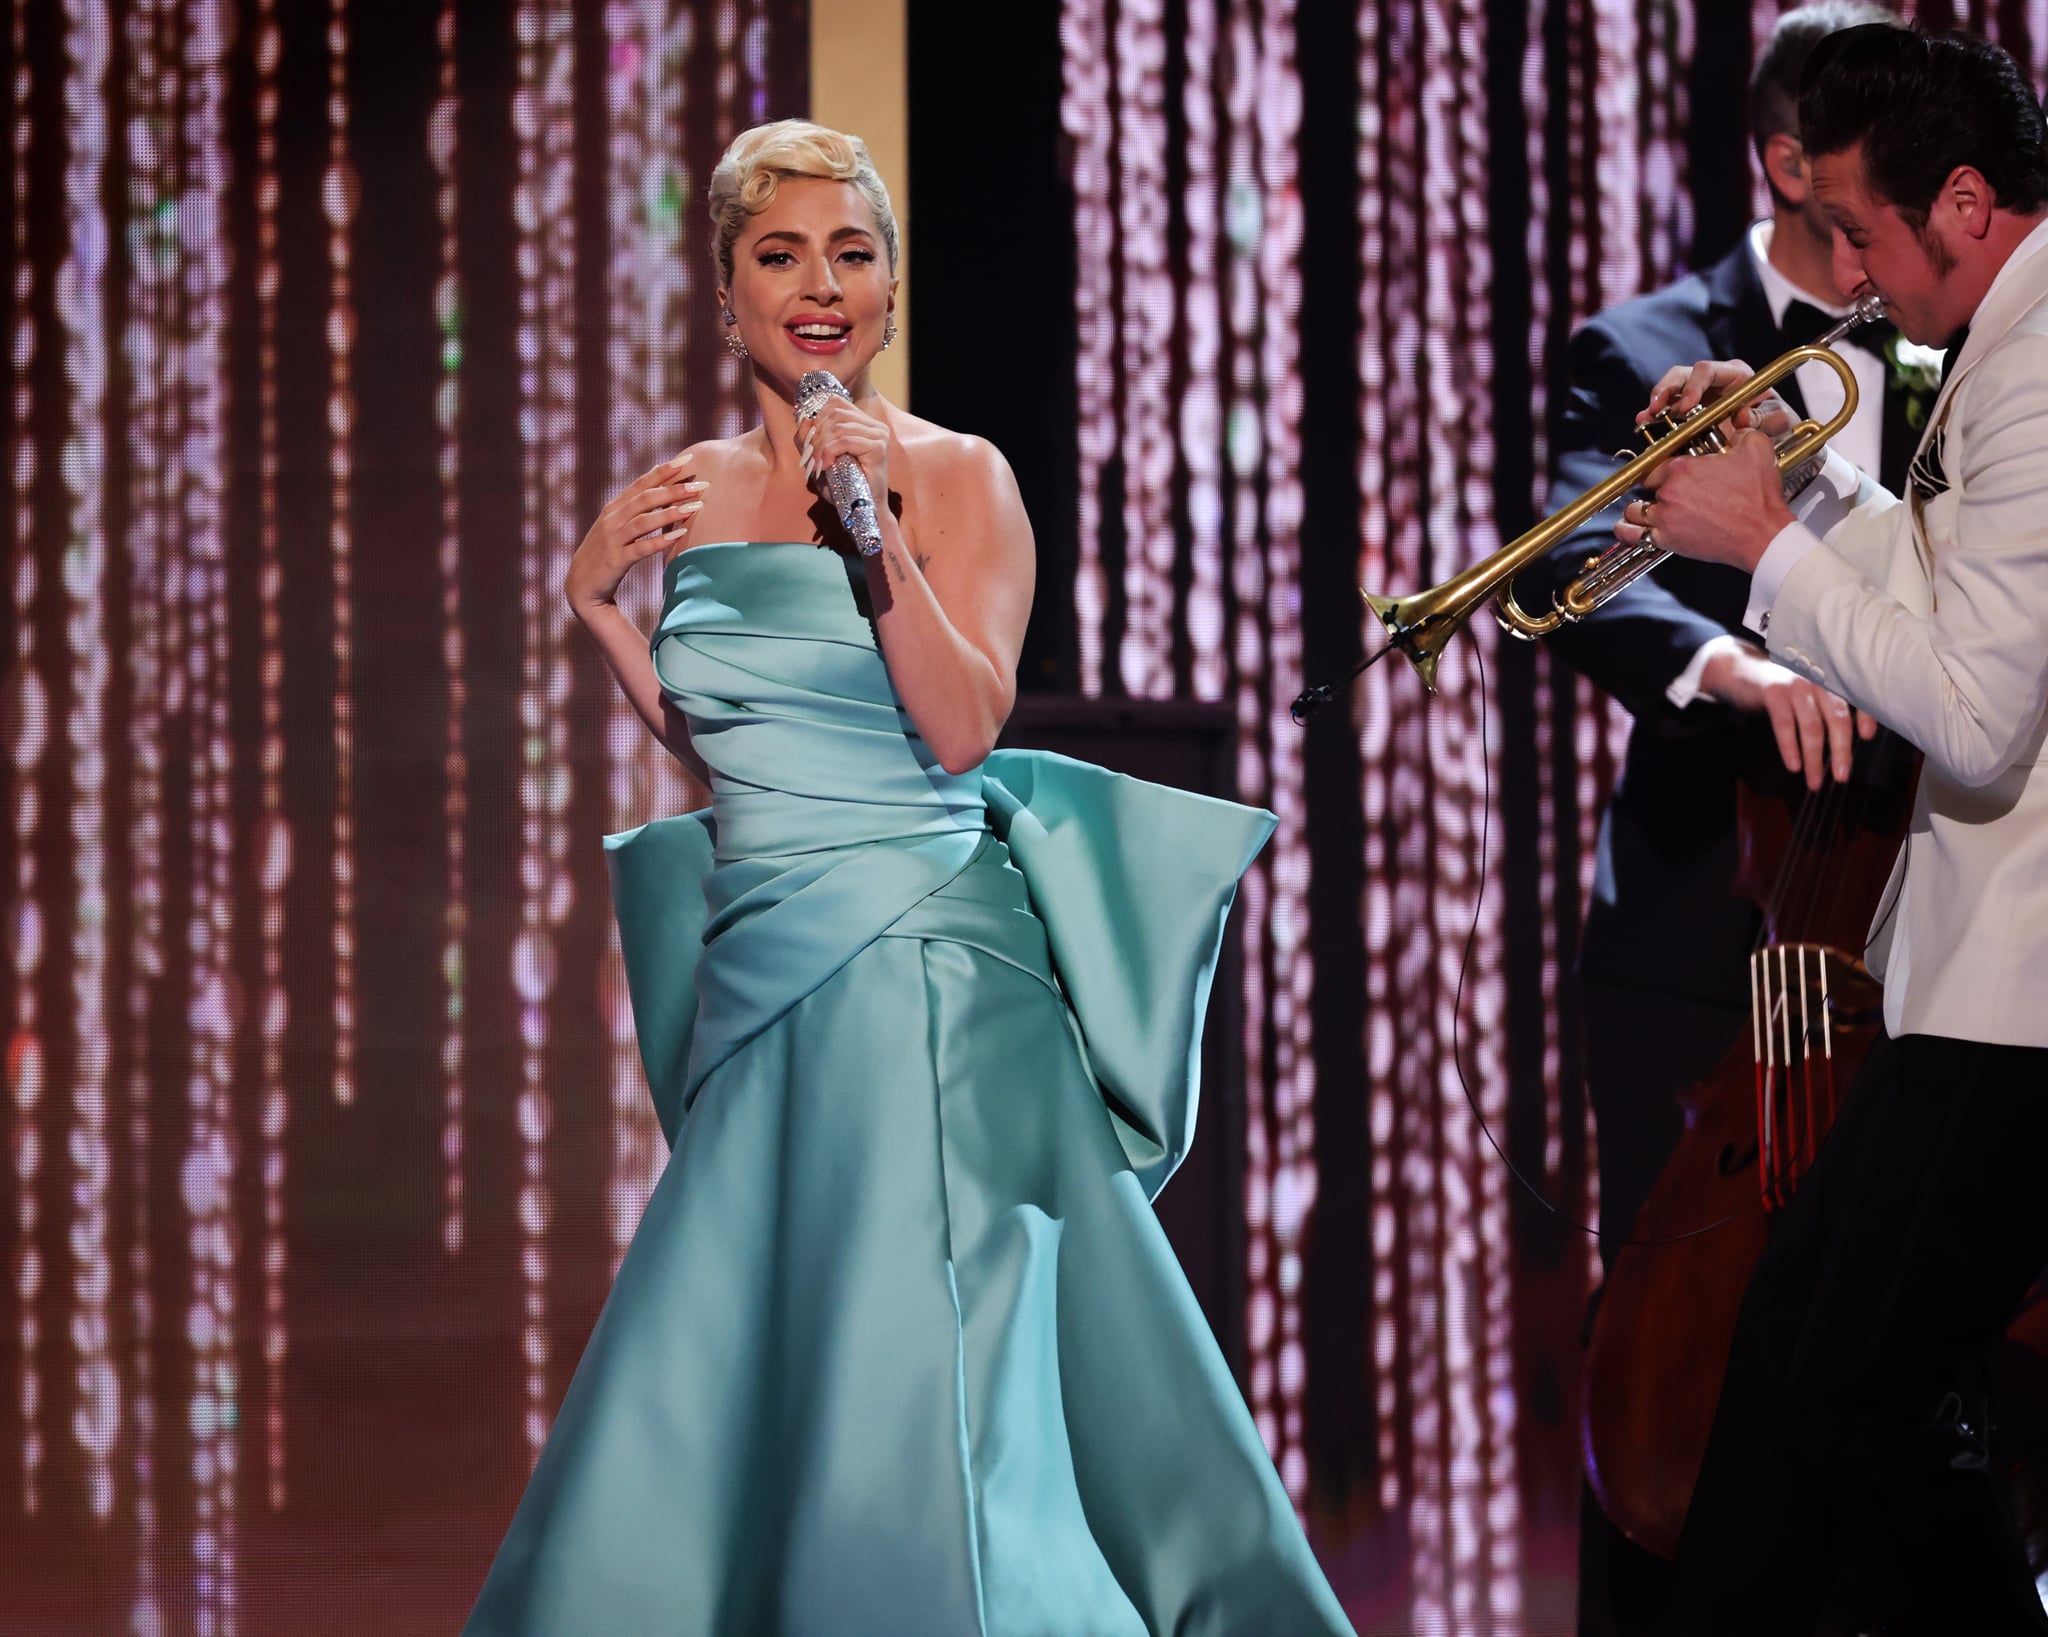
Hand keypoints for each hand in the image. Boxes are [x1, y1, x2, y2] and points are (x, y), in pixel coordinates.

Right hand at [565, 459, 704, 616]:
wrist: (581, 584)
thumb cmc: (606, 552)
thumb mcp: (617, 526)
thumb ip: (636, 510)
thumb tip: (665, 493)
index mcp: (614, 508)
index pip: (641, 484)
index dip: (663, 471)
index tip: (687, 460)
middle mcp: (612, 519)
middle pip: (646, 499)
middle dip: (674, 490)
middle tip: (701, 485)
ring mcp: (613, 539)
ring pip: (644, 521)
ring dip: (671, 512)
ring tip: (696, 507)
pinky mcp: (615, 560)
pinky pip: (640, 548)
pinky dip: (660, 540)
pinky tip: (680, 535)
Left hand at [799, 394, 890, 503]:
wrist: (862, 510)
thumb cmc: (844, 486)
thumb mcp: (820, 458)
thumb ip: (810, 439)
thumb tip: (803, 420)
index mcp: (865, 423)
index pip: (836, 403)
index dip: (818, 418)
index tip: (811, 441)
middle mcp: (875, 426)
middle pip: (835, 413)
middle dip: (817, 434)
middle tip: (812, 457)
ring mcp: (879, 436)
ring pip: (838, 426)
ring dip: (821, 446)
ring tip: (819, 464)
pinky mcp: (878, 448)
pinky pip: (845, 440)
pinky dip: (829, 452)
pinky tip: (827, 466)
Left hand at [1616, 427, 1790, 573]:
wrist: (1762, 534)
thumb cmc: (1759, 496)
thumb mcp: (1755, 448)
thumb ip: (1739, 431)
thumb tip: (1734, 425)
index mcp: (1683, 467)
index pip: (1656, 464)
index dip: (1661, 469)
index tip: (1665, 473)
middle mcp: (1669, 491)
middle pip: (1648, 487)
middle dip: (1658, 489)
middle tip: (1670, 493)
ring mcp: (1666, 517)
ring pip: (1636, 511)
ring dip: (1638, 510)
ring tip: (1644, 510)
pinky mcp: (1667, 540)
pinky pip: (1635, 536)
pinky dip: (1627, 531)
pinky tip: (1625, 528)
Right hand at [1641, 358, 1789, 434]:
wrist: (1773, 437)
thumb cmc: (1777, 422)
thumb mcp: (1778, 420)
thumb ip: (1764, 417)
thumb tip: (1739, 417)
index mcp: (1736, 374)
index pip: (1707, 370)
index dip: (1693, 386)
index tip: (1686, 407)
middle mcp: (1714, 380)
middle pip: (1683, 374)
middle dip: (1667, 390)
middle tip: (1657, 409)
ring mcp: (1699, 394)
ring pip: (1671, 388)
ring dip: (1657, 401)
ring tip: (1645, 417)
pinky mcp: (1689, 410)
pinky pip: (1668, 408)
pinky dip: (1655, 415)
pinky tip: (1643, 422)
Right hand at [1700, 643, 1876, 789]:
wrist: (1744, 669)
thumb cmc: (1785, 686)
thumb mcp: (1813, 688)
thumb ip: (1832, 703)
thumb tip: (1855, 736)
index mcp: (1833, 678)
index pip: (1857, 697)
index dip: (1865, 716)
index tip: (1867, 737)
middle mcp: (1819, 678)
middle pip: (1837, 718)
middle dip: (1841, 751)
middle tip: (1842, 776)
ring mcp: (1797, 685)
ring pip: (1812, 727)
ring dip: (1814, 759)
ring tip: (1814, 782)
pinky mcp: (1775, 693)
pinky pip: (1785, 725)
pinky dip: (1790, 748)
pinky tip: (1793, 766)